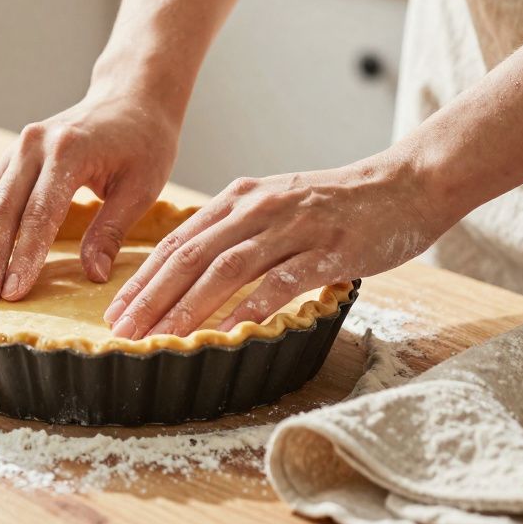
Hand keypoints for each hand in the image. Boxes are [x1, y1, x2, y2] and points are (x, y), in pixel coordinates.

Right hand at [0, 89, 179, 302]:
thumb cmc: (143, 142)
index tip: (13, 293)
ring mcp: (18, 147)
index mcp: (69, 150)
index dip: (24, 256)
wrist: (131, 96)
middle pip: (2, 208)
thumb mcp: (141, 186)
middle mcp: (34, 145)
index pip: (39, 213)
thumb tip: (93, 275)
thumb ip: (111, 230)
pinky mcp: (11, 155)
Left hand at [103, 152, 452, 337]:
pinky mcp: (328, 249)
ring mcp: (293, 227)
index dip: (143, 278)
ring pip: (226, 270)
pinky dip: (249, 307)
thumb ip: (237, 231)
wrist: (406, 184)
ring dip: (187, 307)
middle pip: (190, 256)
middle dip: (151, 297)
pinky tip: (226, 332)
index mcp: (239, 198)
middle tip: (122, 331)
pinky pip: (281, 282)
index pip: (177, 241)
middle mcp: (258, 209)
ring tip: (159, 338)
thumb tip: (192, 270)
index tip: (116, 310)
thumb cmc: (338, 204)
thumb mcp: (275, 206)